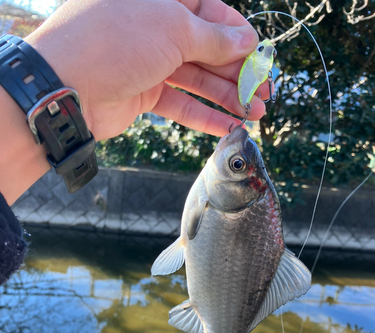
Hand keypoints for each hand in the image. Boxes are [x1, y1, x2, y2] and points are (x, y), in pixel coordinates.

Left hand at [26, 0, 268, 139]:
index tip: (259, 55)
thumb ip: (213, 37)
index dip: (237, 34)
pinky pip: (181, 104)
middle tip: (265, 93)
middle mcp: (155, 28)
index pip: (210, 11)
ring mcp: (149, 62)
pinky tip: (229, 127)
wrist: (67, 85)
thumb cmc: (117, 41)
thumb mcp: (173, 28)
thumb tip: (245, 39)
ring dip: (228, 98)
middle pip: (208, 49)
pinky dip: (204, 116)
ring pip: (198, 80)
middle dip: (238, 72)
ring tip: (258, 114)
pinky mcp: (144, 94)